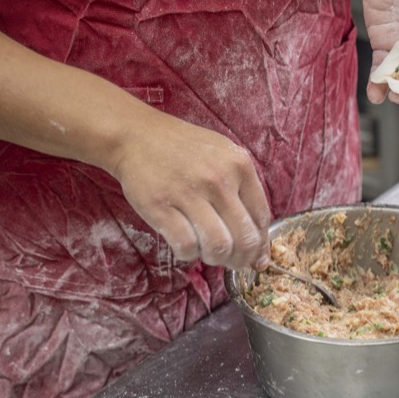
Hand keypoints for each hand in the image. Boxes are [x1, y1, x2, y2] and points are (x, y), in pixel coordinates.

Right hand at [110, 110, 271, 270]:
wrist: (136, 136)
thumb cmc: (184, 151)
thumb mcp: (223, 157)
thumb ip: (244, 194)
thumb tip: (260, 249)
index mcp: (239, 165)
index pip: (261, 218)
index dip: (260, 245)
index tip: (254, 257)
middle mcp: (218, 179)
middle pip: (244, 238)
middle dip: (241, 259)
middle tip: (231, 261)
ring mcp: (189, 192)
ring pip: (218, 246)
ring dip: (215, 259)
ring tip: (207, 253)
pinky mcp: (161, 206)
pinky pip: (186, 245)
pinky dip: (189, 255)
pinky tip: (186, 248)